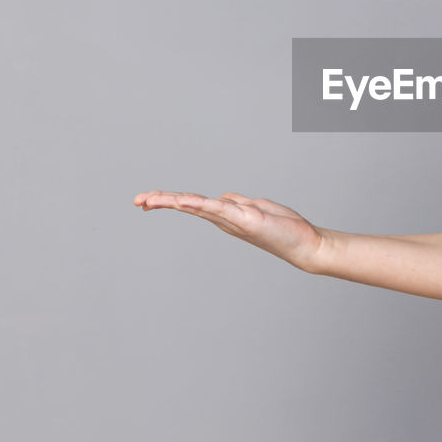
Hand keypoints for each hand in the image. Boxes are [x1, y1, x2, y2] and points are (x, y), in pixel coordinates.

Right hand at [133, 190, 323, 269]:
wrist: (305, 244)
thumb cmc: (284, 228)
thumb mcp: (255, 209)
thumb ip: (236, 203)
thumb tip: (222, 197)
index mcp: (224, 214)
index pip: (191, 203)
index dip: (168, 200)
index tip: (145, 200)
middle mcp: (224, 218)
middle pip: (187, 205)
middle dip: (161, 201)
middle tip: (136, 201)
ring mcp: (234, 219)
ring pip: (198, 206)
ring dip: (172, 201)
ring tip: (149, 199)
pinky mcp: (246, 218)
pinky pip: (219, 208)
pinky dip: (200, 204)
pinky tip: (183, 201)